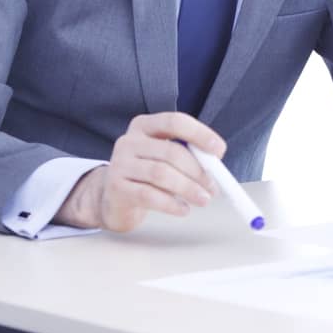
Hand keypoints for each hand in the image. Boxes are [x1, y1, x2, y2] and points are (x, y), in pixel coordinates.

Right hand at [56, 113, 225, 232]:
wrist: (113, 198)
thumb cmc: (147, 174)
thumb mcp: (165, 157)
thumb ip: (188, 153)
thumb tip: (215, 160)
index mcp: (144, 126)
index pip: (175, 122)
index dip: (200, 134)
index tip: (219, 150)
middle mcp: (129, 141)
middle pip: (171, 152)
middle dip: (198, 171)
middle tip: (213, 187)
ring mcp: (119, 164)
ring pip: (161, 174)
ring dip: (188, 188)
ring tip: (203, 199)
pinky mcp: (116, 188)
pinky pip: (148, 195)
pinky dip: (171, 204)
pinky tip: (183, 209)